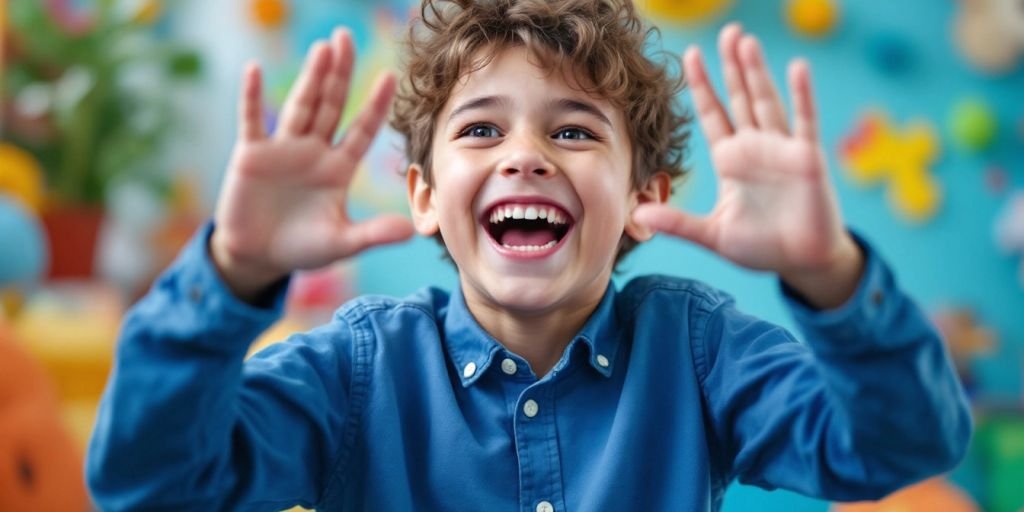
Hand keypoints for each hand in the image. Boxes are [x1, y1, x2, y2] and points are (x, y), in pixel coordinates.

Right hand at [212, 28, 413, 299]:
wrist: (258, 257)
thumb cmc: (302, 248)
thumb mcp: (341, 243)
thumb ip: (372, 234)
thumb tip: (412, 231)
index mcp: (338, 168)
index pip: (361, 130)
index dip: (374, 105)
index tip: (390, 77)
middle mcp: (313, 151)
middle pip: (330, 105)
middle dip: (340, 73)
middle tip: (347, 37)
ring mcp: (282, 149)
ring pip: (299, 106)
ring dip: (309, 77)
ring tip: (322, 48)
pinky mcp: (251, 154)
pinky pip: (252, 120)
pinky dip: (252, 97)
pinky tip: (255, 70)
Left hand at [633, 24, 861, 307]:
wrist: (802, 262)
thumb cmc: (761, 247)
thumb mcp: (713, 235)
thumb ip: (677, 223)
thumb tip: (636, 216)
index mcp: (730, 160)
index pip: (712, 114)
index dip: (701, 86)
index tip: (689, 55)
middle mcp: (755, 147)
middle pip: (739, 97)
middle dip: (731, 66)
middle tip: (726, 31)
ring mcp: (782, 149)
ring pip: (766, 102)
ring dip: (756, 73)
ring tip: (746, 42)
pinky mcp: (807, 158)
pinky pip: (804, 121)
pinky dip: (801, 95)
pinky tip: (797, 68)